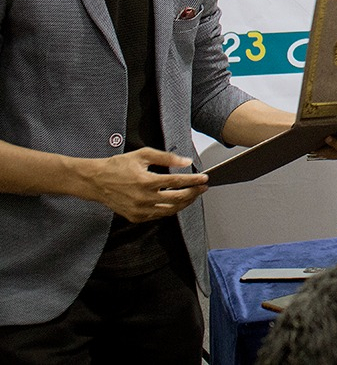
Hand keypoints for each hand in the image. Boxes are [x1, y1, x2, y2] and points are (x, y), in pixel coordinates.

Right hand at [87, 148, 207, 222]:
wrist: (95, 181)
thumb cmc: (118, 166)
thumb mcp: (143, 155)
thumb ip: (167, 158)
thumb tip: (186, 162)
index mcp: (146, 181)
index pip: (177, 182)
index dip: (194, 181)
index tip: (204, 178)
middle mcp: (144, 198)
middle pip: (177, 198)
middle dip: (194, 193)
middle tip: (203, 187)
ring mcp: (139, 210)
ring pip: (170, 210)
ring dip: (185, 203)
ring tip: (193, 195)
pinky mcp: (135, 217)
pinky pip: (158, 216)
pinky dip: (170, 209)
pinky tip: (177, 202)